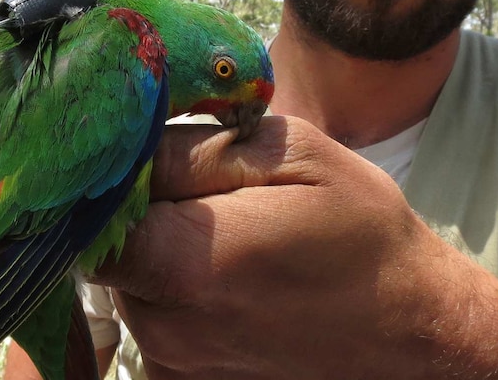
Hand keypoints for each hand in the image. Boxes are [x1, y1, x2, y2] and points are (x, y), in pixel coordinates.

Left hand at [90, 116, 497, 378]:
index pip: (88, 205)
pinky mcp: (180, 377)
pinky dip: (175, 284)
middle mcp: (162, 324)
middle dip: (143, 203)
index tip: (146, 148)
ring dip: (162, 243)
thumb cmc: (362, 232)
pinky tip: (232, 273)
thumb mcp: (294, 154)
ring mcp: (170, 360)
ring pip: (129, 273)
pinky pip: (151, 309)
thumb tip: (129, 141)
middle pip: (107, 240)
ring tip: (232, 232)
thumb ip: (195, 146)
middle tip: (210, 187)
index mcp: (185, 263)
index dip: (109, 170)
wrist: (408, 327)